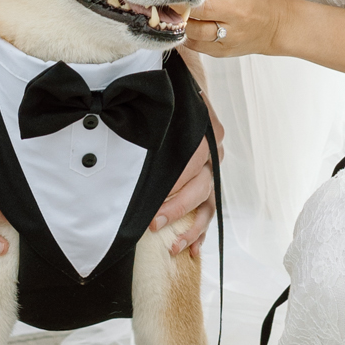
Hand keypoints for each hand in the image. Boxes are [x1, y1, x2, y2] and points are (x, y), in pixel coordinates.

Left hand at [154, 92, 224, 256]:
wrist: (188, 95)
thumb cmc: (175, 101)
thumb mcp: (170, 103)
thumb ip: (160, 116)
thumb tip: (131, 126)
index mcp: (207, 133)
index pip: (194, 160)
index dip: (175, 180)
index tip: (153, 194)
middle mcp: (214, 155)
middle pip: (199, 185)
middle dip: (176, 206)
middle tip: (154, 220)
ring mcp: (213, 174)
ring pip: (206, 204)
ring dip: (190, 226)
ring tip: (173, 244)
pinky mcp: (209, 188)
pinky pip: (208, 214)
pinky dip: (199, 233)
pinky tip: (190, 249)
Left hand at [184, 0, 284, 59]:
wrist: (274, 25)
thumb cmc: (254, 0)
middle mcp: (235, 14)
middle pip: (200, 10)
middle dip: (181, 5)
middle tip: (169, 0)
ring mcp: (230, 35)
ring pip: (196, 31)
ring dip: (181, 23)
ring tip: (174, 16)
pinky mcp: (223, 51)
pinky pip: (198, 46)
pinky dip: (187, 37)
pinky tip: (184, 29)